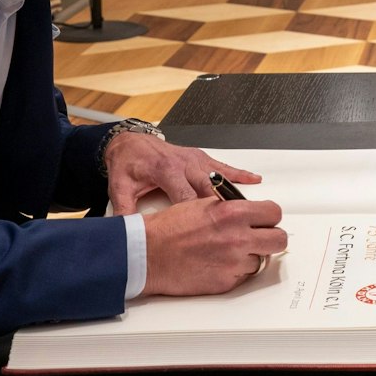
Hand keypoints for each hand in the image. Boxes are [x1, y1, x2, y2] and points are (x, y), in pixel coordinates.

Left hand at [103, 133, 262, 214]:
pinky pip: (223, 166)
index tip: (208, 230)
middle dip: (222, 207)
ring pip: (219, 178)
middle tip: (236, 224)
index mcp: (166, 171)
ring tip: (251, 209)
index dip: (197, 214)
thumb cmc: (127, 164)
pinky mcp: (201, 157)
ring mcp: (195, 159)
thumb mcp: (120, 188)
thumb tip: (124, 233)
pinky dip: (240, 174)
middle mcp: (184, 163)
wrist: (130, 142)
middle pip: (208, 188)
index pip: (185, 196)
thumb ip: (124, 211)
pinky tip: (255, 180)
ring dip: (234, 193)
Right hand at [140, 197, 287, 296]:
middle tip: (260, 237)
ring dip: (249, 256)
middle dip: (270, 237)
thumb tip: (249, 210)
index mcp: (233, 213)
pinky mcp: (226, 283)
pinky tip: (218, 263)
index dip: (269, 216)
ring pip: (261, 260)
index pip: (274, 212)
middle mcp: (238, 238)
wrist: (147, 254)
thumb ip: (231, 207)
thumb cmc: (168, 228)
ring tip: (228, 251)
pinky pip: (243, 276)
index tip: (265, 219)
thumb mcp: (203, 203)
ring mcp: (233, 262)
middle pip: (279, 239)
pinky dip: (235, 271)